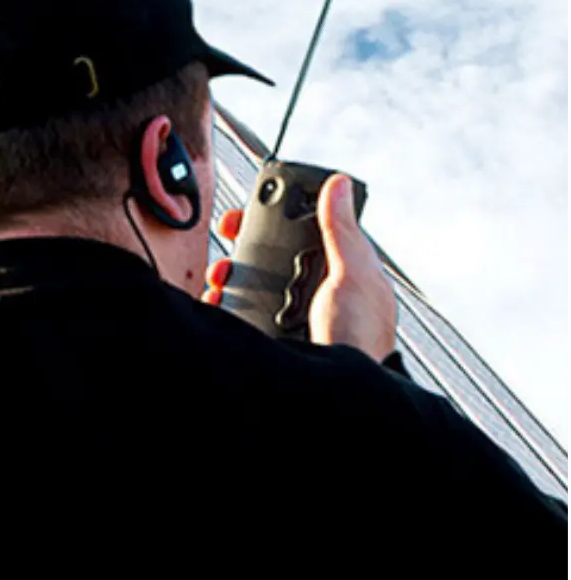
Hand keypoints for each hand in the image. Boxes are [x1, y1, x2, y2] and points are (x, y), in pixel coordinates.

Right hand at [201, 175, 396, 361]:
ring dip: (231, 275)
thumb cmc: (361, 340)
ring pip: (252, 284)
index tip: (256, 207)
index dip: (280, 216)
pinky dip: (223, 305)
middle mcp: (315, 293)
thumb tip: (338, 186)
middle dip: (247, 243)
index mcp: (341, 272)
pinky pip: (239, 314)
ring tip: (222, 273)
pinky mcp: (270, 336)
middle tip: (229, 234)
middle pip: (273, 255)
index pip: (306, 232)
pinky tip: (217, 301)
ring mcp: (290, 316)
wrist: (338, 394)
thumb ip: (342, 232)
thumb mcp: (354, 277)